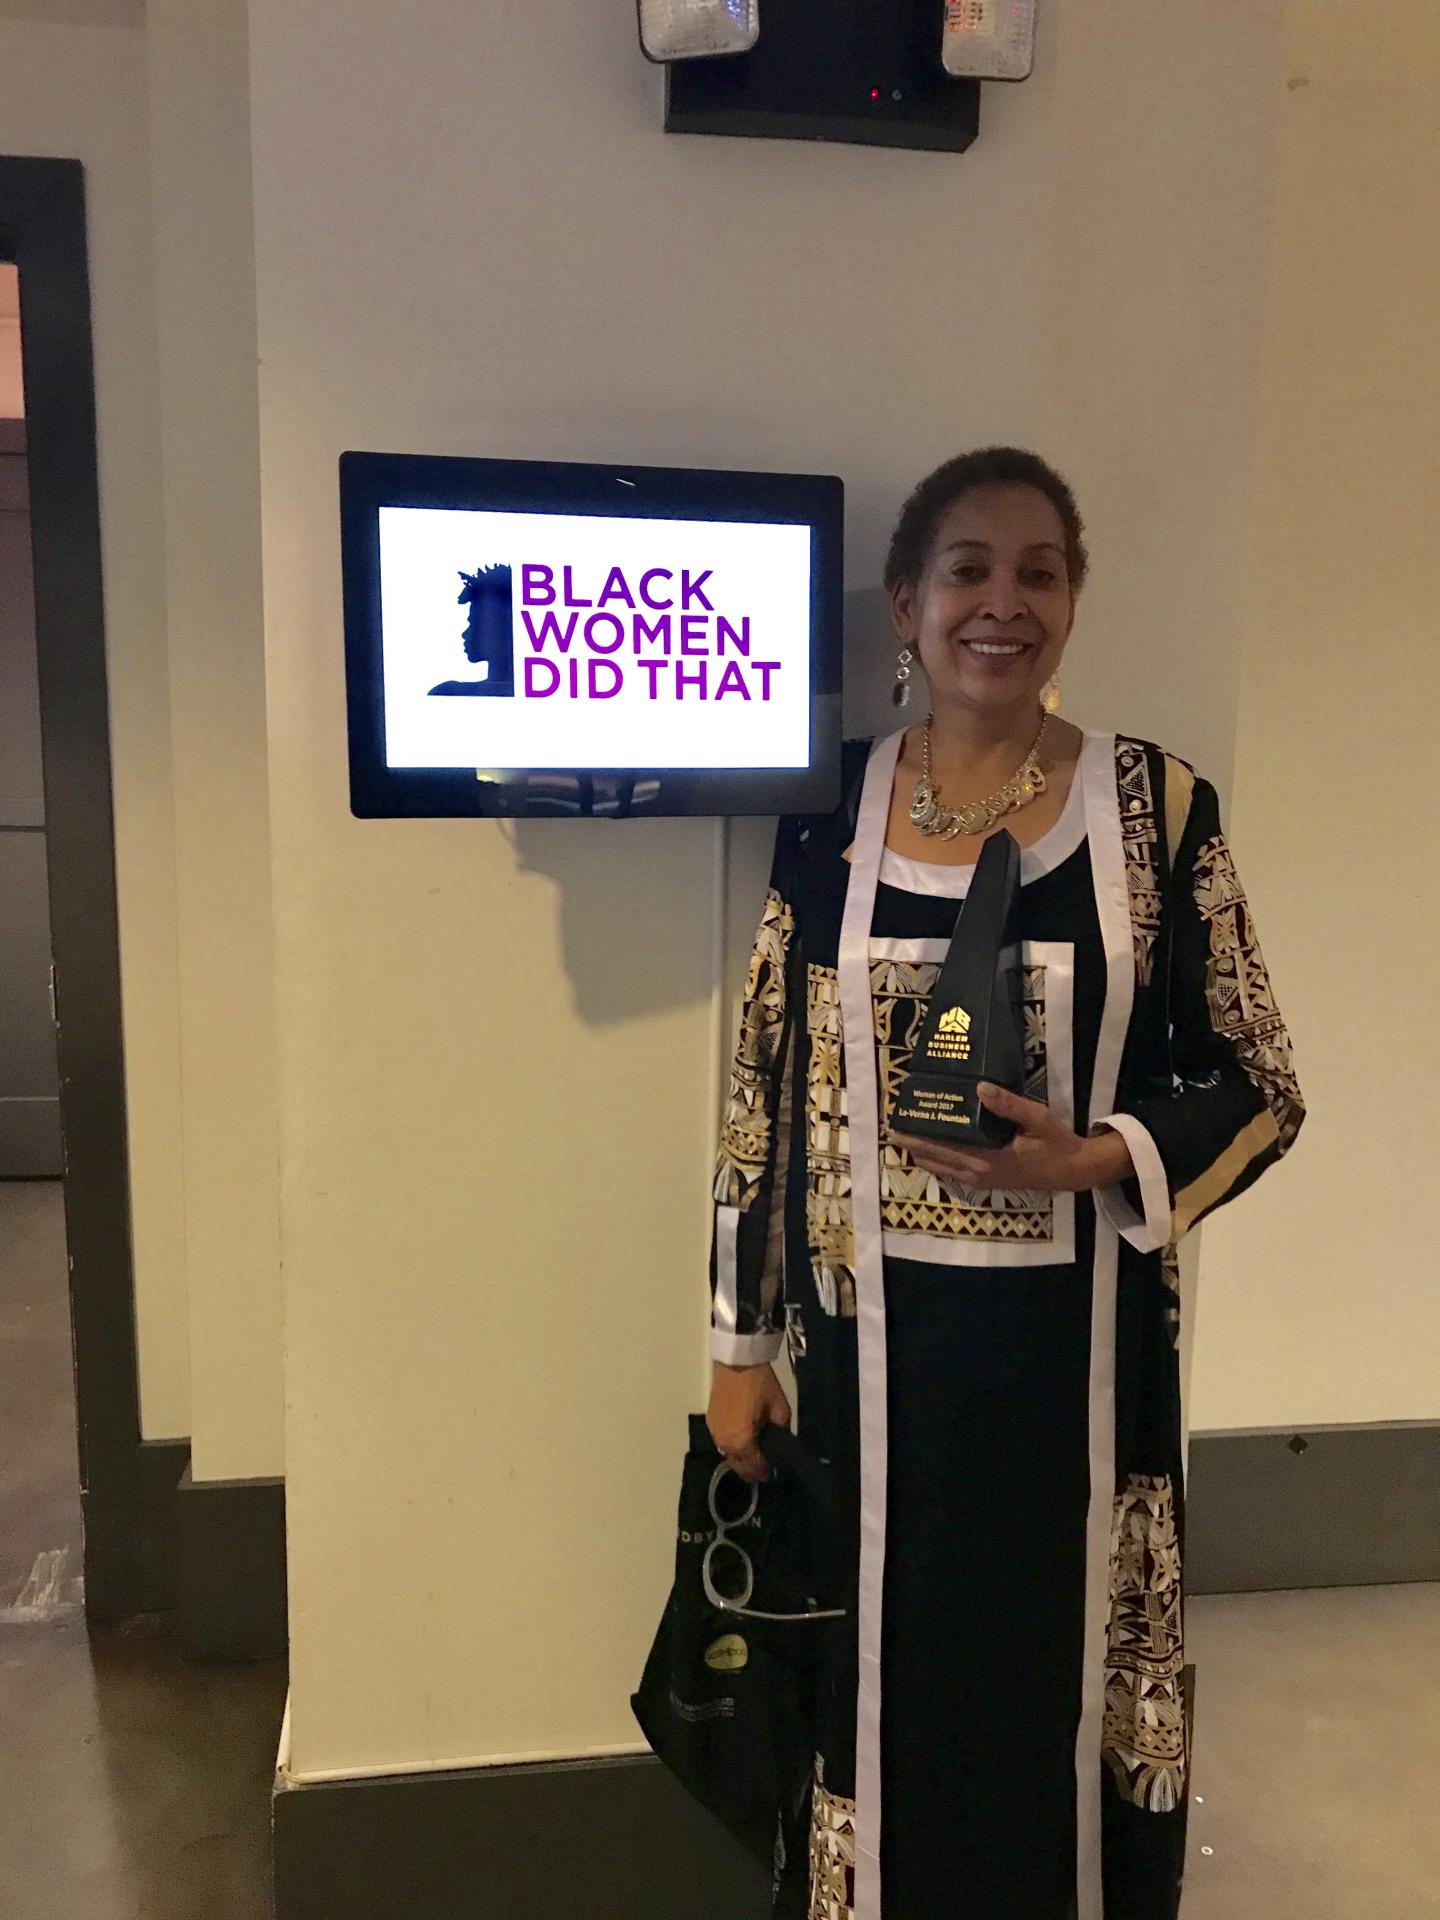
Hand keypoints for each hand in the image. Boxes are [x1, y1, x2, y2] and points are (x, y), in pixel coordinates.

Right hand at [706, 1362, 791, 1483]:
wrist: (738, 1360)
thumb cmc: (760, 1384)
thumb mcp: (780, 1410)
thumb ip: (780, 1433)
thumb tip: (778, 1445)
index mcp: (741, 1443)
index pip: (755, 1469)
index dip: (767, 1471)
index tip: (776, 1468)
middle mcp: (724, 1443)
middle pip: (739, 1467)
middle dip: (753, 1468)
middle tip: (767, 1462)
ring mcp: (714, 1432)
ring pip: (729, 1456)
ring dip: (742, 1457)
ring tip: (756, 1449)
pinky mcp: (710, 1421)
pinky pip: (723, 1442)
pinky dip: (733, 1445)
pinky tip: (744, 1437)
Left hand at [888, 1081, 1133, 1194]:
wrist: (1073, 1171)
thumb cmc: (1055, 1143)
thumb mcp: (1036, 1118)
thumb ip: (1008, 1104)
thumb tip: (979, 1087)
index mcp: (986, 1158)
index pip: (940, 1147)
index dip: (915, 1136)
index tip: (896, 1124)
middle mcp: (977, 1173)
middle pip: (933, 1160)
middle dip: (912, 1144)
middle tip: (894, 1126)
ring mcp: (981, 1181)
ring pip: (940, 1169)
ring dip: (922, 1153)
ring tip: (906, 1136)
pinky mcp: (986, 1181)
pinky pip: (952, 1174)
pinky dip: (937, 1162)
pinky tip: (930, 1150)